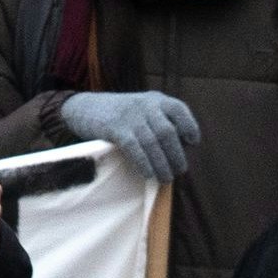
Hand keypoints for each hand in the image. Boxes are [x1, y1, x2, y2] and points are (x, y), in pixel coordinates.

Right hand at [58, 89, 199, 182]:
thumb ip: (160, 122)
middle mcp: (144, 105)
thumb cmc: (120, 114)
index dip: (190, 126)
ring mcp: (129, 116)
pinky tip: (149, 174)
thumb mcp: (142, 109)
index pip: (178, 109)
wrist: (84, 107)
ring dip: (162, 164)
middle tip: (179, 170)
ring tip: (166, 177)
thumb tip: (180, 152)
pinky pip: (135, 149)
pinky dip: (145, 164)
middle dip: (176, 155)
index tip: (192, 143)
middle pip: (168, 132)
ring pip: (153, 143)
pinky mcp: (115, 128)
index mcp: (155, 99)